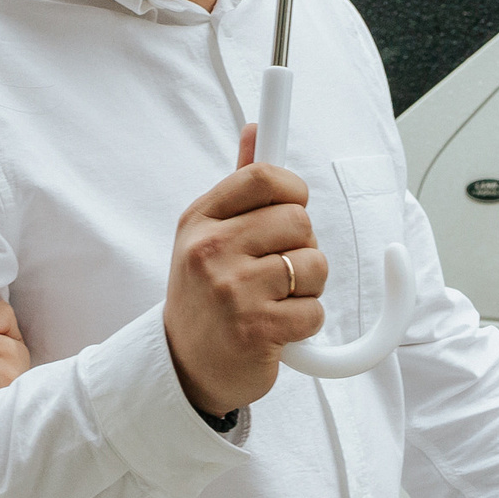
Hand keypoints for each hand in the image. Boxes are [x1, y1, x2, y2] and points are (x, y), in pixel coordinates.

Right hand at [162, 125, 323, 417]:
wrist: (184, 368)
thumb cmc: (205, 295)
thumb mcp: (206, 236)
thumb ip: (238, 188)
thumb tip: (258, 128)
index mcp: (199, 220)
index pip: (263, 176)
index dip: (293, 188)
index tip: (293, 206)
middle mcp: (210, 249)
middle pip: (298, 219)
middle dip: (302, 245)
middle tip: (279, 269)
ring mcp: (231, 289)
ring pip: (314, 264)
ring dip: (309, 287)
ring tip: (278, 300)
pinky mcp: (255, 329)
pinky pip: (314, 310)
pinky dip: (307, 323)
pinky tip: (279, 329)